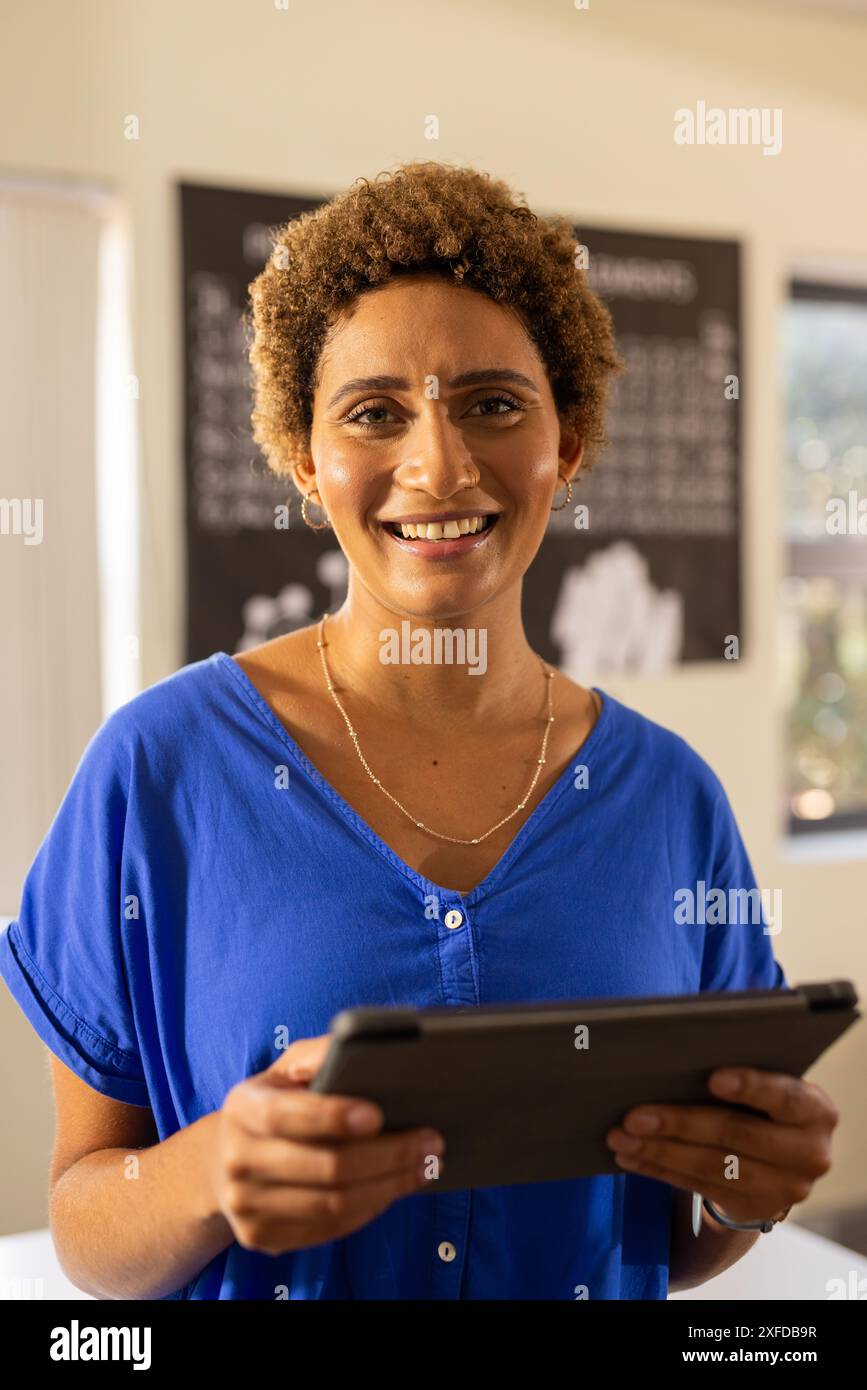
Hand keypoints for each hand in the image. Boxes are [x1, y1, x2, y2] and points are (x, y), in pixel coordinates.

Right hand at [208, 1034, 444, 1254]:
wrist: (227, 1158)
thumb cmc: (277, 1101)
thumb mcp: (290, 1068)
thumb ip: (321, 1055)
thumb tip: (362, 1044)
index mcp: (243, 1108)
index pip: (285, 1115)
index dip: (332, 1117)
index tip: (378, 1115)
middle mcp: (237, 1159)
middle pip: (325, 1167)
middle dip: (388, 1155)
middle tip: (432, 1142)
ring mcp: (245, 1205)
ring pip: (333, 1204)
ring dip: (389, 1186)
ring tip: (425, 1166)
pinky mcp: (261, 1237)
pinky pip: (329, 1229)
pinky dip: (370, 1209)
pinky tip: (394, 1188)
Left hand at [605, 1068, 839, 1224]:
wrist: (781, 1154)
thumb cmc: (765, 1098)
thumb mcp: (769, 1081)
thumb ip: (741, 1067)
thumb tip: (672, 1051)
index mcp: (816, 1111)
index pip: (786, 1098)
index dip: (751, 1087)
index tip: (712, 1077)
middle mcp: (809, 1155)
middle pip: (737, 1136)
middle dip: (680, 1123)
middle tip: (633, 1115)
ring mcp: (783, 1190)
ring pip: (712, 1168)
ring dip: (659, 1152)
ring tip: (619, 1137)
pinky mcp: (753, 1210)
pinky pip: (698, 1188)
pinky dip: (659, 1170)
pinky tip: (631, 1156)